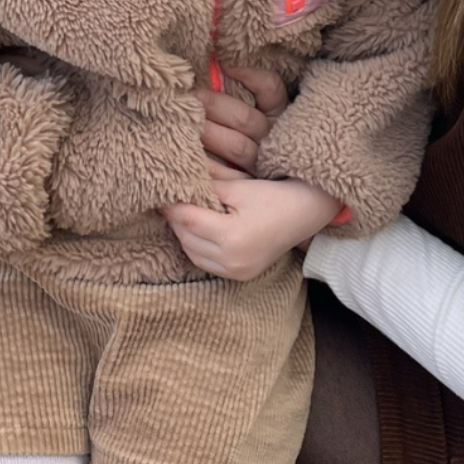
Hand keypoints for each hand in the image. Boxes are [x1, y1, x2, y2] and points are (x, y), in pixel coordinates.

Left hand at [163, 178, 340, 281]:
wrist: (305, 213)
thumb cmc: (273, 195)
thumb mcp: (237, 188)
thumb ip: (205, 190)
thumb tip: (176, 187)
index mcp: (231, 236)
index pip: (187, 220)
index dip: (170, 206)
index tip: (158, 194)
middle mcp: (232, 260)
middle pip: (187, 239)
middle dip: (175, 220)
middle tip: (167, 201)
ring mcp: (237, 272)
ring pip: (193, 254)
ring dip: (184, 234)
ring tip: (181, 214)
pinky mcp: (241, 275)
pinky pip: (207, 263)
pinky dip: (197, 247)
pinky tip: (197, 230)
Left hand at [199, 65, 288, 178]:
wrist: (273, 186)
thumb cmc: (249, 134)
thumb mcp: (255, 108)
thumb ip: (237, 89)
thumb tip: (212, 59)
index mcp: (278, 114)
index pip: (269, 88)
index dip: (249, 75)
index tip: (225, 65)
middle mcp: (273, 137)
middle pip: (245, 119)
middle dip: (215, 106)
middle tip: (189, 98)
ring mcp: (262, 164)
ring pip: (238, 147)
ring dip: (209, 134)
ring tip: (184, 124)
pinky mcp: (249, 185)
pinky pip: (229, 178)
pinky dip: (209, 169)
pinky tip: (189, 160)